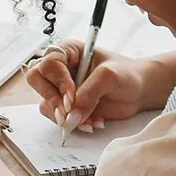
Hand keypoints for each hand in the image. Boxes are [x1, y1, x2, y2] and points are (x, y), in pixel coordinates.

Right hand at [25, 43, 162, 130]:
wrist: (139, 91)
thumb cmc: (127, 74)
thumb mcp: (110, 76)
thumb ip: (90, 92)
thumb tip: (72, 114)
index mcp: (68, 51)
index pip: (48, 62)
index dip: (57, 80)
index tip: (72, 95)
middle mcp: (61, 68)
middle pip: (36, 79)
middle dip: (51, 97)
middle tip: (68, 110)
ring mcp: (62, 88)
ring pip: (45, 102)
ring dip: (63, 115)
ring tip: (87, 119)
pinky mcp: (68, 106)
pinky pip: (58, 117)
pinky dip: (72, 124)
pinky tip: (92, 122)